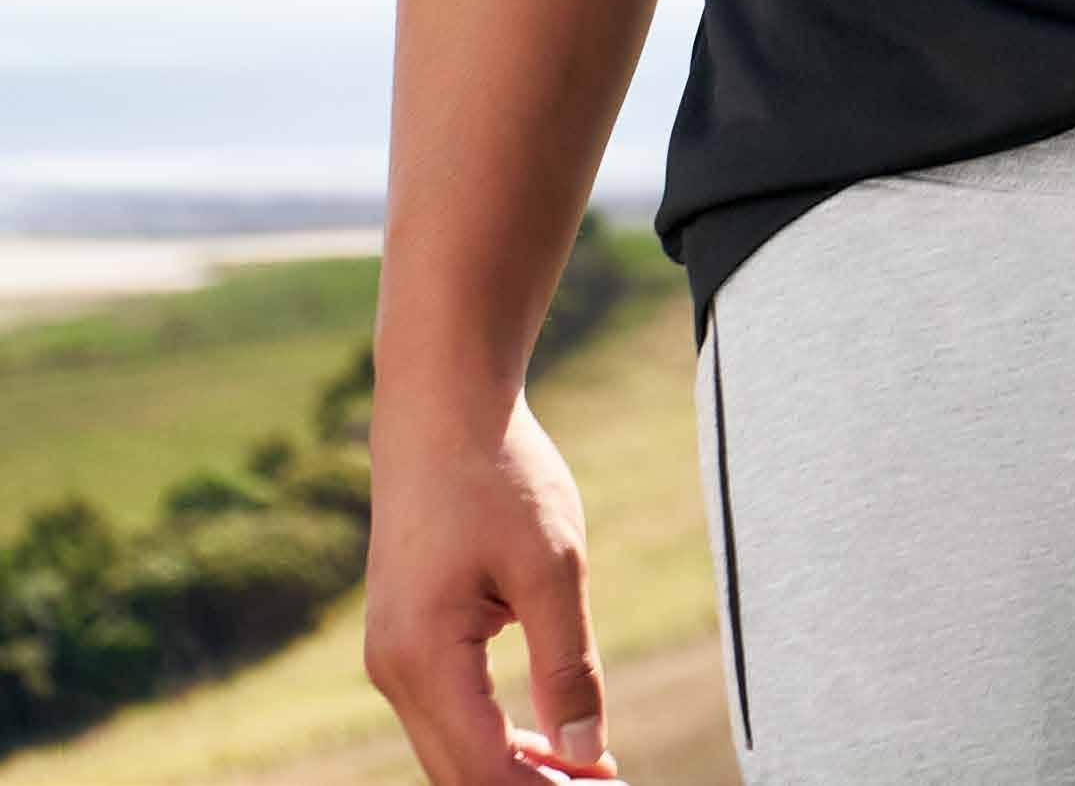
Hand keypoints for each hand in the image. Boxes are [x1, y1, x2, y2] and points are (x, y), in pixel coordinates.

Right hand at [364, 384, 621, 783]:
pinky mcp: (402, 638)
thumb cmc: (500, 476)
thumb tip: (585, 753)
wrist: (443, 409)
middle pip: (458, 774)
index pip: (483, 770)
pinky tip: (542, 738)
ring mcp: (390, 655)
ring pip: (448, 751)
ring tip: (584, 772)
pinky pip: (443, 715)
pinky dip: (490, 738)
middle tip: (601, 785)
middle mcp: (392, 669)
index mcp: (424, 656)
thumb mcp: (553, 568)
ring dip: (510, 771)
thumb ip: (567, 666)